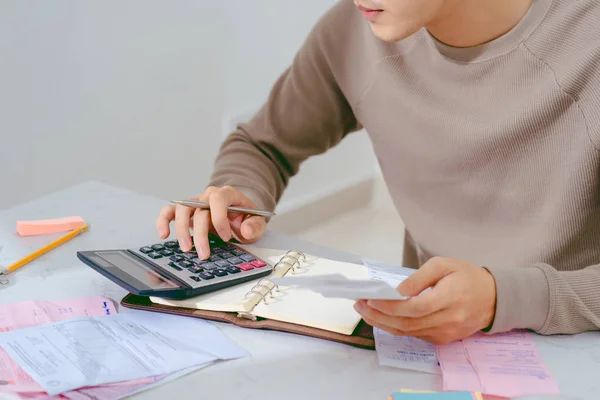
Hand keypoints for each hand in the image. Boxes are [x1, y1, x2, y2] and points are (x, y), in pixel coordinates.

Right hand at [155, 186, 266, 258]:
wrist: (239, 215)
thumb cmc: (246, 218)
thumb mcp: (257, 222)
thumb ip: (255, 226)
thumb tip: (245, 230)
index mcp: (227, 194)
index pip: (218, 200)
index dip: (219, 219)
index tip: (226, 237)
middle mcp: (208, 195)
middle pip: (198, 210)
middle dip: (201, 234)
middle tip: (204, 254)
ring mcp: (195, 202)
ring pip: (182, 209)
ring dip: (182, 230)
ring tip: (186, 249)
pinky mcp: (185, 211)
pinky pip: (169, 211)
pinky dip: (163, 221)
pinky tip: (164, 234)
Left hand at [354, 257, 496, 344]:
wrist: (493, 298)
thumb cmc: (467, 276)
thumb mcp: (444, 265)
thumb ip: (419, 278)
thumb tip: (397, 291)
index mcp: (450, 298)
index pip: (415, 307)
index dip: (390, 306)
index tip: (370, 299)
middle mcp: (448, 320)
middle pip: (407, 323)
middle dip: (379, 315)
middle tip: (358, 304)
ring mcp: (446, 333)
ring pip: (408, 332)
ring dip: (382, 323)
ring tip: (364, 311)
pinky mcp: (443, 339)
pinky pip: (415, 335)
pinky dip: (396, 327)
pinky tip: (382, 318)